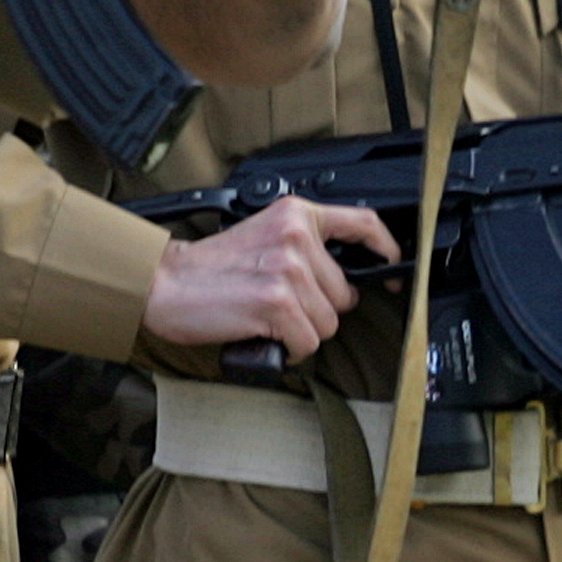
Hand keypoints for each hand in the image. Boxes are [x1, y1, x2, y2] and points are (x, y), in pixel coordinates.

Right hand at [141, 199, 403, 359]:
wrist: (167, 284)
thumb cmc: (211, 268)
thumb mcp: (263, 236)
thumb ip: (304, 246)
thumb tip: (346, 279)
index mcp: (295, 214)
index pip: (363, 224)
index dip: (386, 250)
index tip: (394, 268)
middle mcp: (296, 237)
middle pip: (344, 293)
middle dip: (319, 309)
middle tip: (281, 303)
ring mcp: (288, 270)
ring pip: (328, 323)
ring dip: (301, 330)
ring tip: (266, 316)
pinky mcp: (278, 303)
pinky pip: (308, 342)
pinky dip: (287, 347)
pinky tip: (262, 331)